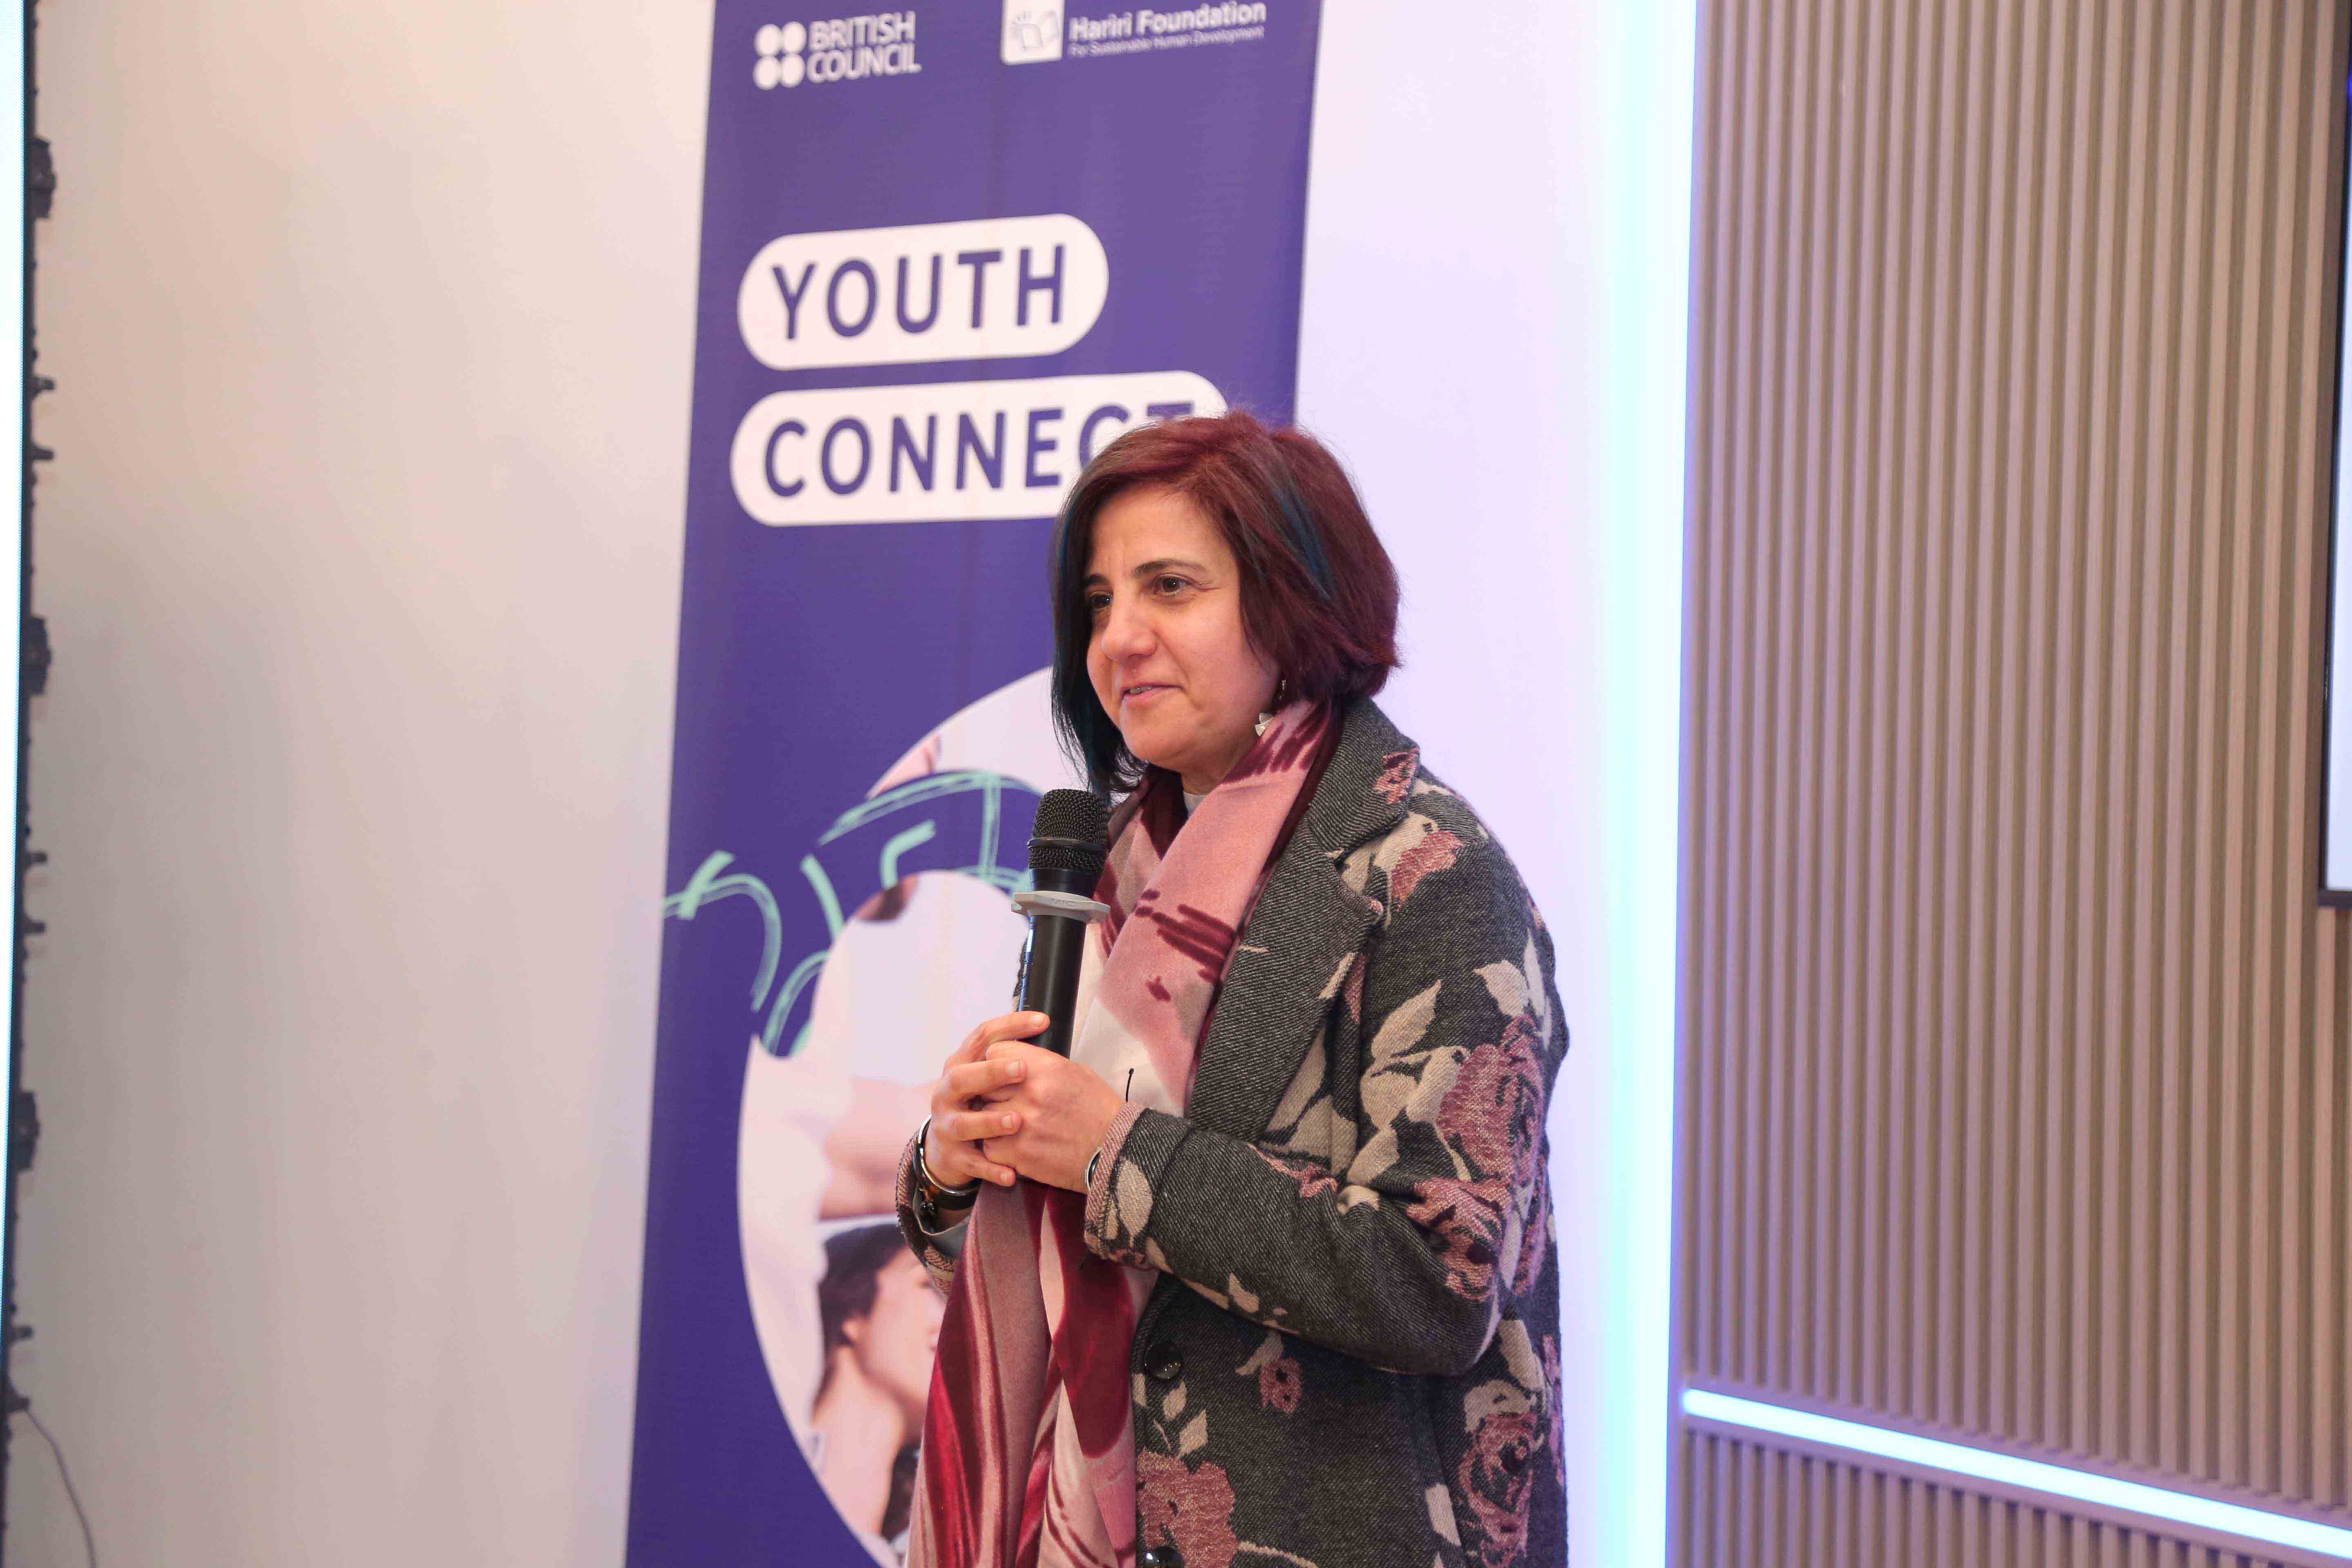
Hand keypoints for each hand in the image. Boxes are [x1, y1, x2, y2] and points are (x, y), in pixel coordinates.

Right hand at [922, 1011, 1050, 1190]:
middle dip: (991, 1072)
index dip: (1011, 1025)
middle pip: (963, 1076)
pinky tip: (1011, 1174)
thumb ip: (1010, 1057)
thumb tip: (1046, 1027)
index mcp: (962, 1064)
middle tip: (1021, 1070)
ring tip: (1016, 1121)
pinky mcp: (952, 1155)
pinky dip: (991, 1169)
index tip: (1043, 1020)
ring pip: (964, 1123)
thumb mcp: (987, 1077)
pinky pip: (972, 1163)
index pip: (982, 1037)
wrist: (946, 1150)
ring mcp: (947, 1124)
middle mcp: (948, 1091)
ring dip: (990, 1122)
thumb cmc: (979, 1104)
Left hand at [976, 1040, 1123, 1192]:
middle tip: (1007, 1100)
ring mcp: (1020, 1124)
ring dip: (995, 1121)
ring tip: (1014, 1125)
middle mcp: (1029, 1092)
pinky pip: (990, 1146)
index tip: (1003, 1071)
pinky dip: (999, 1147)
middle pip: (986, 1084)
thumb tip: (1019, 1063)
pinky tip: (1017, 1145)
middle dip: (994, 1092)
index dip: (997, 1062)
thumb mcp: (1076, 1073)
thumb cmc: (1098, 1111)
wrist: (1113, 1151)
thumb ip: (1042, 1065)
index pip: (996, 1052)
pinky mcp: (1017, 1153)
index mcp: (1044, 1067)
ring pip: (985, 1115)